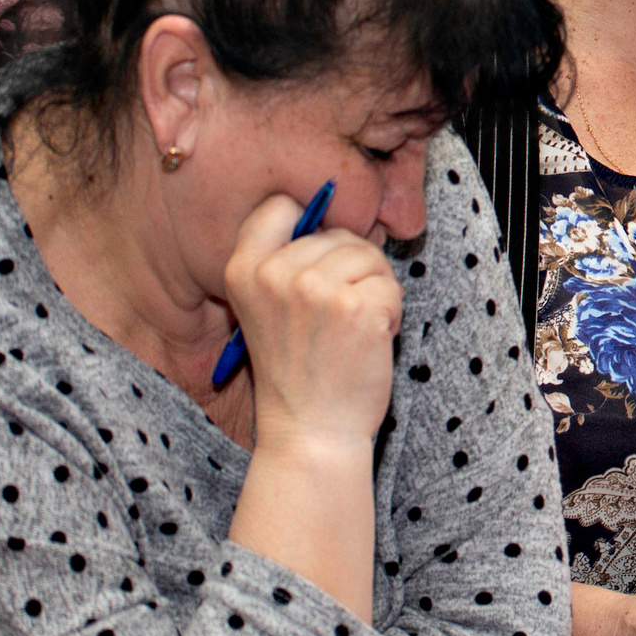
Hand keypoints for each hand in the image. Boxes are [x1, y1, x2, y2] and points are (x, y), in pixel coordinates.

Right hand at [221, 193, 402, 459]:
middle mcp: (275, 274)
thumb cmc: (298, 371)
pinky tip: (369, 342)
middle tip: (337, 318)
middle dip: (352, 268)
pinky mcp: (358, 307)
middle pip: (338, 232)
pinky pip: (392, 285)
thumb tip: (335, 211)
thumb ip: (288, 260)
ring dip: (375, 289)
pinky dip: (392, 312)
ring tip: (352, 329)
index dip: (311, 221)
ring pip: (370, 255)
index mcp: (243, 269)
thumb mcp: (267, 308)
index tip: (320, 252)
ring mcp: (316, 289)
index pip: (281, 203)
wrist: (310, 432)